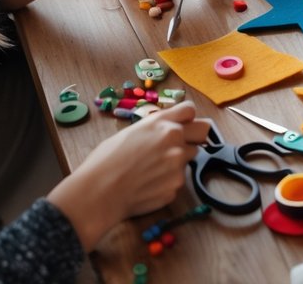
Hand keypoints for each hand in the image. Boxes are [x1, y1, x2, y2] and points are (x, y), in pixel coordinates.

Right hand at [48, 101, 209, 249]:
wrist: (99, 192)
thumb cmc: (106, 160)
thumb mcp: (132, 131)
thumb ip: (156, 127)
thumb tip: (167, 127)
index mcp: (163, 123)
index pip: (191, 110)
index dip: (186, 118)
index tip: (182, 124)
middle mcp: (175, 141)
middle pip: (203, 132)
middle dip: (194, 136)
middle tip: (179, 145)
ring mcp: (178, 165)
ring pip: (189, 158)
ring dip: (178, 161)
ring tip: (153, 170)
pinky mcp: (175, 188)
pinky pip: (177, 181)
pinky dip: (167, 182)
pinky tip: (148, 186)